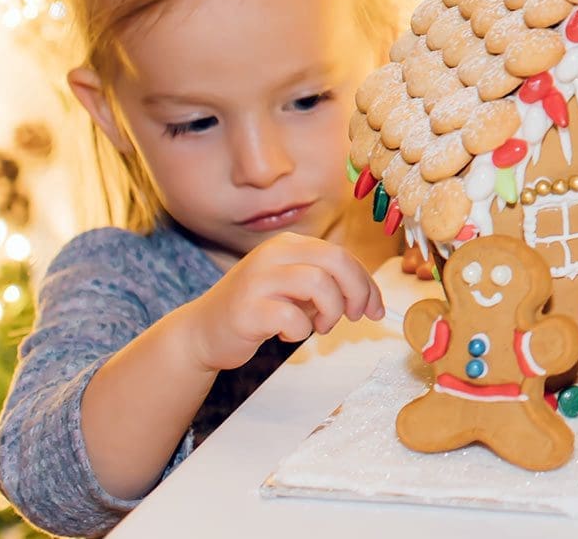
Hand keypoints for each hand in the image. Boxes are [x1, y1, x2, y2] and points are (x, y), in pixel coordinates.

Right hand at [180, 233, 382, 372]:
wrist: (201, 333)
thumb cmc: (256, 310)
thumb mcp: (292, 286)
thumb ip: (324, 282)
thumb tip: (368, 297)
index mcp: (287, 244)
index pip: (341, 255)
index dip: (366, 282)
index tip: (376, 308)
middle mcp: (272, 254)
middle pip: (335, 261)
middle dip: (357, 292)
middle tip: (357, 316)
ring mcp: (257, 280)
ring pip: (319, 284)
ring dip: (330, 311)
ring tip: (318, 327)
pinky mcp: (247, 309)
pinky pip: (293, 317)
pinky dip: (300, 330)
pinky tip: (286, 334)